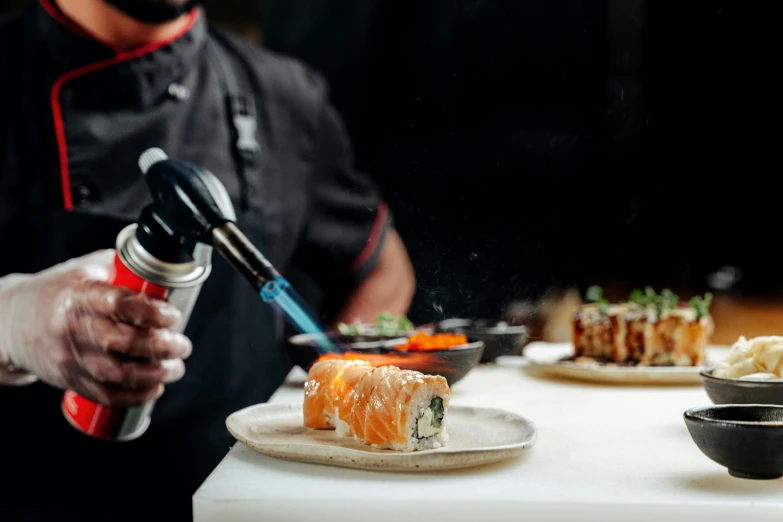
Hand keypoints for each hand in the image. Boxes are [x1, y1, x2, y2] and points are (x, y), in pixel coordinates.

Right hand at [0, 250, 191, 405]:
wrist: (11, 322)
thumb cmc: (57, 292)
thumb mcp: (86, 269)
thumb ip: (122, 269)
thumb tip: (165, 269)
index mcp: (80, 293)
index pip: (120, 304)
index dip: (153, 312)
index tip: (173, 316)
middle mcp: (72, 326)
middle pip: (124, 342)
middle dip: (162, 346)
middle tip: (182, 345)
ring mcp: (69, 356)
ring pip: (118, 372)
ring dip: (154, 374)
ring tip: (175, 368)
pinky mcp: (69, 379)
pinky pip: (105, 394)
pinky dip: (134, 395)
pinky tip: (154, 388)